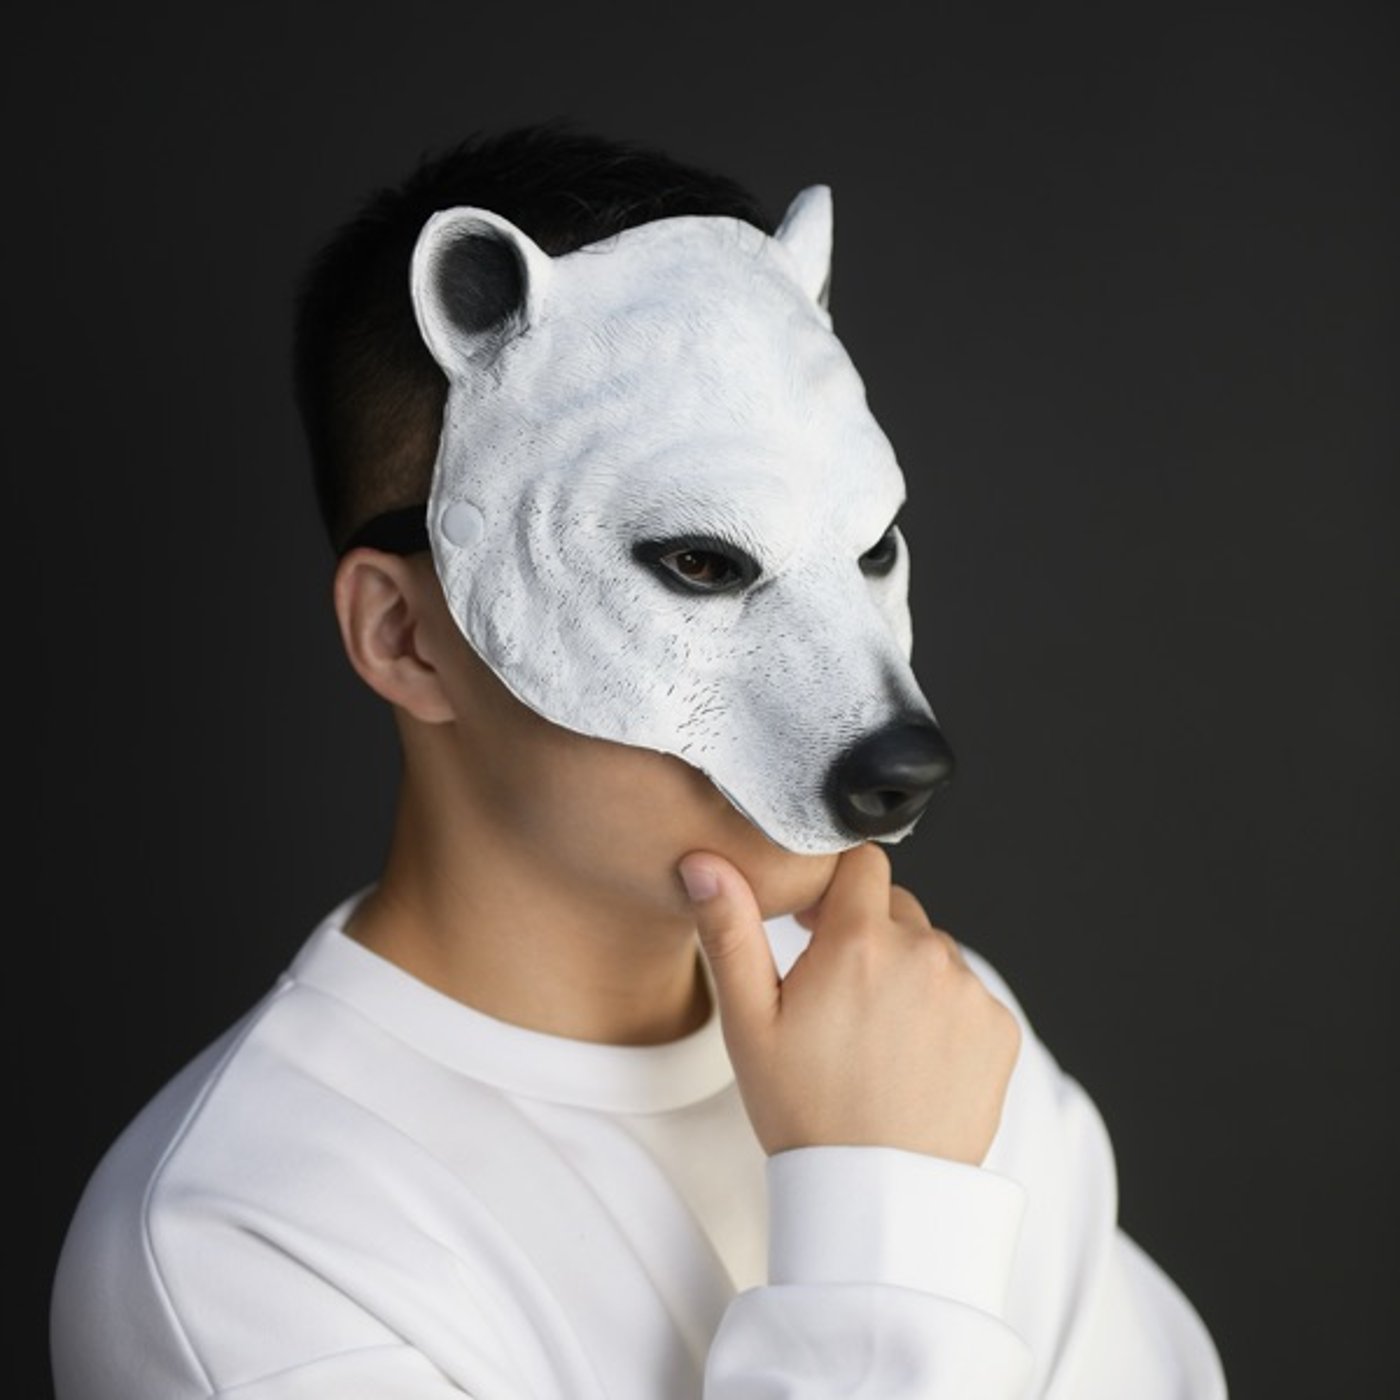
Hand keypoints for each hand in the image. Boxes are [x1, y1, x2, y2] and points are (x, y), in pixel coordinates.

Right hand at [679, 843, 1019, 1163]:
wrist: (875, 1198)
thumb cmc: (804, 1110)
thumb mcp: (749, 1022)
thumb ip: (730, 930)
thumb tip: (705, 862)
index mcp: (860, 941)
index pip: (861, 861)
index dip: (833, 887)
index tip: (815, 928)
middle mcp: (924, 954)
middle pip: (897, 909)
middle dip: (868, 935)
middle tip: (839, 998)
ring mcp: (970, 992)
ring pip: (932, 952)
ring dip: (906, 973)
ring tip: (875, 1037)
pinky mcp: (1001, 1030)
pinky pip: (968, 995)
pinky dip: (943, 1013)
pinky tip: (912, 1058)